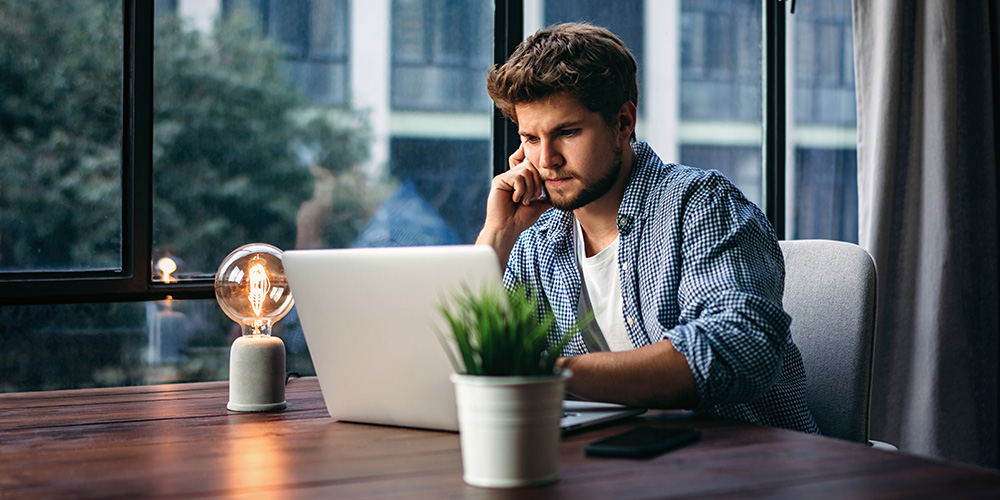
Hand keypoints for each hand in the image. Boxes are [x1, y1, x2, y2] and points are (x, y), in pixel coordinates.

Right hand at [476, 144, 551, 263]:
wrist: (509, 228)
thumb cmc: (520, 219)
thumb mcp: (539, 205)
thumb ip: (547, 197)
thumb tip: (559, 192)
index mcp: (520, 181)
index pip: (533, 166)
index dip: (539, 175)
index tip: (539, 194)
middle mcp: (512, 176)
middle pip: (531, 165)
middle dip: (536, 182)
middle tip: (534, 197)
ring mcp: (505, 178)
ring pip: (525, 171)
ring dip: (529, 189)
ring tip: (524, 201)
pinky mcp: (499, 181)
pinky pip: (517, 177)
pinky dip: (520, 191)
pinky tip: (515, 200)